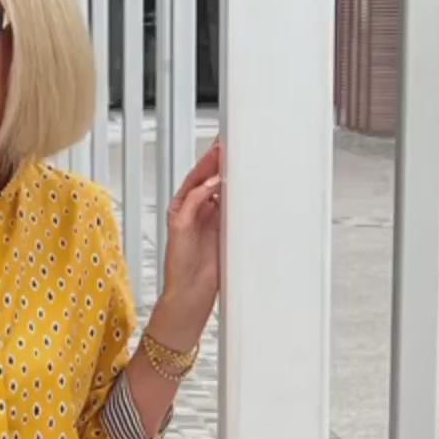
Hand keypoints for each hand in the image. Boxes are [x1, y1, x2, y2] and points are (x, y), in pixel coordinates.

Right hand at [158, 142, 221, 345]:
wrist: (191, 297)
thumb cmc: (210, 274)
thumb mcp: (233, 239)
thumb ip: (240, 218)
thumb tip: (260, 199)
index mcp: (210, 212)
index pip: (217, 181)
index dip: (227, 164)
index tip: (241, 147)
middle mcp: (195, 211)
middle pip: (205, 177)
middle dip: (217, 158)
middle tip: (230, 141)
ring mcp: (184, 217)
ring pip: (195, 184)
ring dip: (207, 168)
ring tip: (222, 152)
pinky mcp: (177, 227)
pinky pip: (188, 202)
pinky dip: (199, 191)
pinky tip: (213, 183)